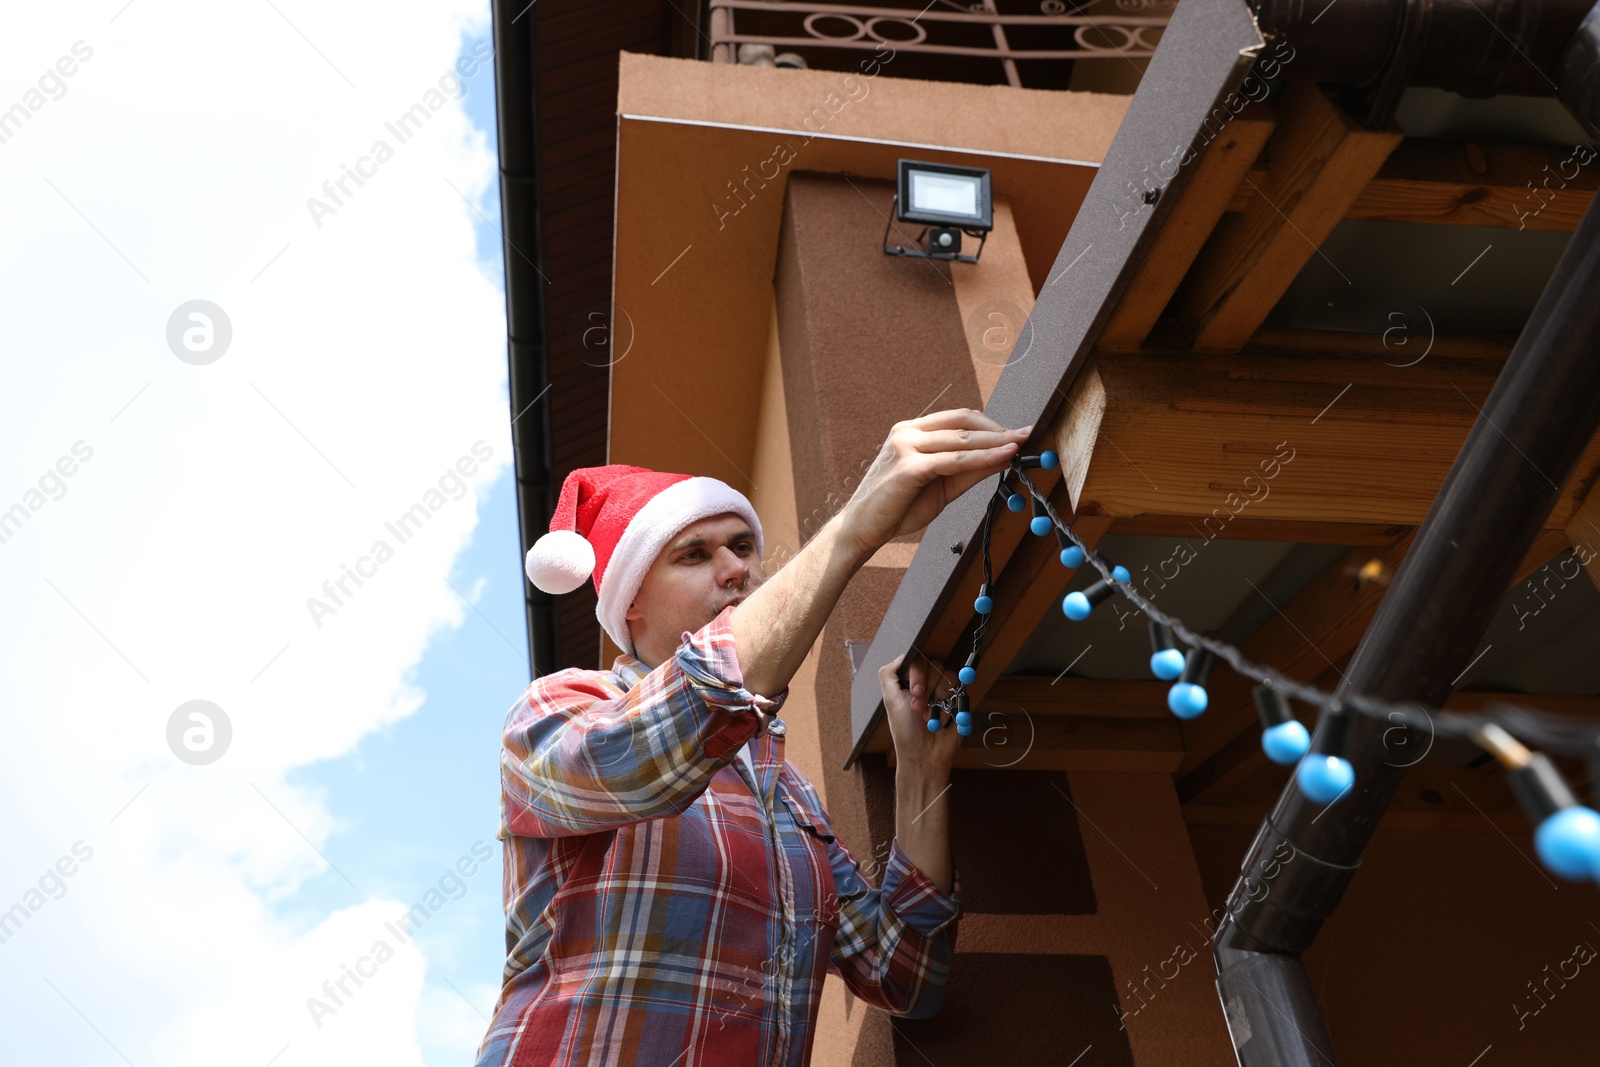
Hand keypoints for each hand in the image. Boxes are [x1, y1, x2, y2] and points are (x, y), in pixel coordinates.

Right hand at [840, 409, 1031, 558]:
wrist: (862, 529)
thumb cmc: (897, 508)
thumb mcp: (940, 486)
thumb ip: (969, 470)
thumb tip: (1005, 457)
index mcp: (911, 432)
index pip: (958, 418)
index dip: (990, 423)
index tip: (1016, 432)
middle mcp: (907, 432)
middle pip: (963, 423)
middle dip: (998, 429)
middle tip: (1027, 434)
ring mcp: (906, 447)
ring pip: (962, 440)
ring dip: (996, 442)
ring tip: (1021, 444)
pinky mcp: (908, 467)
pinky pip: (954, 460)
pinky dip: (982, 458)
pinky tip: (1002, 457)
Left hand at [880, 653, 959, 778]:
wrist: (924, 755)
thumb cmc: (905, 731)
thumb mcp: (890, 700)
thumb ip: (888, 674)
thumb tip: (902, 656)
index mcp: (911, 681)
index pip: (918, 660)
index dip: (919, 673)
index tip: (915, 691)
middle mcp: (928, 683)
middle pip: (935, 665)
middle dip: (927, 689)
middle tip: (919, 708)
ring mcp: (944, 691)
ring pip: (948, 676)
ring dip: (938, 699)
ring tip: (930, 717)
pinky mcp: (959, 701)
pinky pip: (960, 690)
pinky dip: (949, 707)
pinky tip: (942, 721)